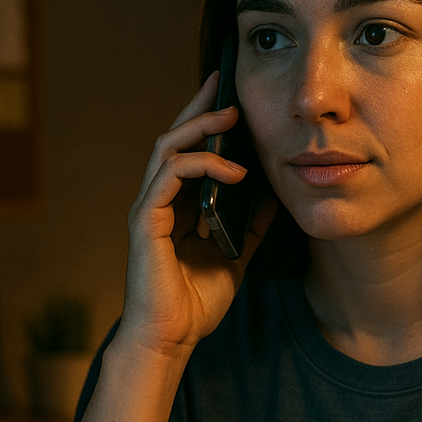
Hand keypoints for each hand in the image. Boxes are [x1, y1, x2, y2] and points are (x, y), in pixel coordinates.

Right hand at [118, 72, 277, 357]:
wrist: (171, 338)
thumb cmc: (196, 303)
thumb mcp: (236, 256)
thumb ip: (251, 227)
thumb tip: (275, 198)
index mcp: (178, 208)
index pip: (189, 153)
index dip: (206, 123)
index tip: (230, 98)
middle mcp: (160, 202)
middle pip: (174, 139)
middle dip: (199, 108)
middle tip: (223, 83)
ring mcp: (150, 209)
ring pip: (167, 149)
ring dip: (199, 128)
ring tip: (230, 116)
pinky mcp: (146, 221)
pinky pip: (169, 177)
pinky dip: (201, 166)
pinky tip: (233, 170)